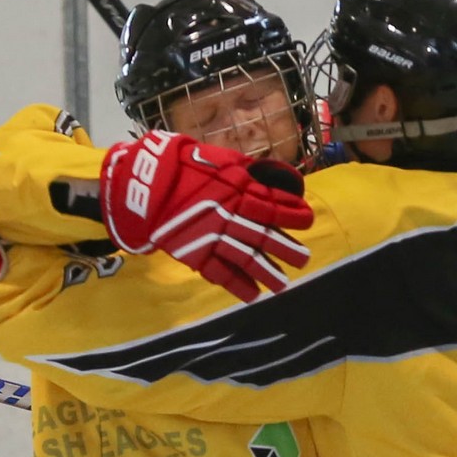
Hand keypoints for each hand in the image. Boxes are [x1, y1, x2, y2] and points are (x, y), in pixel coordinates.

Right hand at [102, 131, 313, 301]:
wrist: (148, 185)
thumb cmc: (186, 166)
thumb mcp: (222, 160)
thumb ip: (250, 170)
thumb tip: (276, 176)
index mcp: (239, 191)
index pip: (274, 204)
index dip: (293, 214)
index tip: (307, 220)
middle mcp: (231, 217)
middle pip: (265, 236)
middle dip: (287, 249)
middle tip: (303, 259)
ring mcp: (214, 238)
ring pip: (247, 259)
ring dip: (267, 273)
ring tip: (283, 285)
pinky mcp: (197, 254)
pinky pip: (221, 273)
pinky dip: (237, 286)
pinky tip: (253, 295)